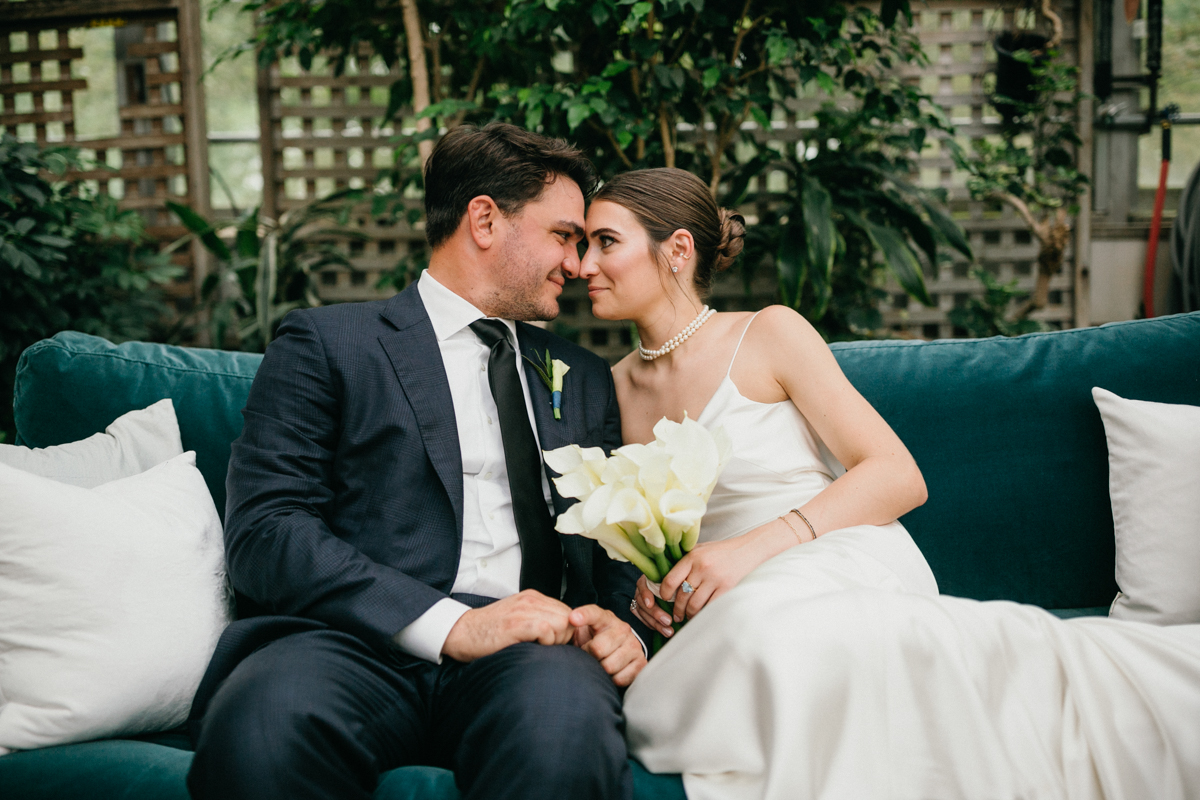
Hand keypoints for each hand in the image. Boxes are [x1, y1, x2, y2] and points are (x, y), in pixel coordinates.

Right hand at [442, 589, 574, 661]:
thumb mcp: (517, 618)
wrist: (462, 632)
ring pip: (561, 622)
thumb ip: (537, 619)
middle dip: (564, 635)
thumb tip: (561, 633)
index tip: (554, 642)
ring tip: (539, 647)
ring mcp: (523, 610)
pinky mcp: (516, 624)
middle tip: (547, 647)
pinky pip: (546, 631)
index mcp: (532, 597)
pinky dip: (545, 642)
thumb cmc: (489, 631)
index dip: (565, 630)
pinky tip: (532, 647)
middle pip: (568, 617)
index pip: (566, 611)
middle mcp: (530, 600)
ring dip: (556, 639)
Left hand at [569, 605, 646, 686]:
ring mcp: (634, 645)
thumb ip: (572, 630)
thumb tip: (562, 633)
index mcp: (605, 618)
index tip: (572, 618)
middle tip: (590, 656)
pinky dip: (613, 679)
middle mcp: (622, 628)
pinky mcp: (641, 663)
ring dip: (601, 669)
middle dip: (590, 656)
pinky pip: (620, 678)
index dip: (583, 615)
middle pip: (598, 648)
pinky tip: (613, 671)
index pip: (594, 613)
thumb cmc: (594, 641)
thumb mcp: (583, 631)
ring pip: (609, 666)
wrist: (616, 652)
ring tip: (601, 663)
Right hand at [632, 576, 675, 638]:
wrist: (671, 588)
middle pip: (643, 602)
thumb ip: (675, 585)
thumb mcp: (675, 581)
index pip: (643, 586)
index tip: (650, 604)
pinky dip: (652, 625)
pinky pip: (642, 619)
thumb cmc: (674, 583)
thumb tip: (684, 590)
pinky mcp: (639, 609)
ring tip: (668, 631)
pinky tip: (661, 630)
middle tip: (668, 621)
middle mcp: (641, 589)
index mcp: (648, 579)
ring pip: (642, 613)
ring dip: (655, 624)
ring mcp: (639, 599)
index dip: (645, 595)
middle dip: (655, 614)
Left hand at [660, 519, 796, 621]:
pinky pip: (709, 606)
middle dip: (676, 609)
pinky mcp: (726, 588)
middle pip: (682, 596)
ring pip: (694, 605)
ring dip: (689, 614)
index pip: (670, 580)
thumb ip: (685, 560)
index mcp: (692, 557)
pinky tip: (701, 615)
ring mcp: (714, 579)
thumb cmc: (721, 550)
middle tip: (676, 615)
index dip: (664, 593)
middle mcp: (702, 568)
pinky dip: (703, 613)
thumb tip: (665, 576)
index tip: (664, 599)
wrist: (747, 550)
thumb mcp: (700, 549)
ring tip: (687, 617)